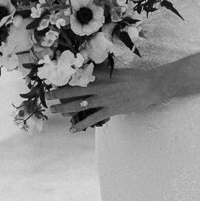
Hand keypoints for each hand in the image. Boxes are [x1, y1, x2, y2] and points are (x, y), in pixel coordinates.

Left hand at [47, 65, 172, 129]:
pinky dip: (82, 124)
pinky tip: (72, 129)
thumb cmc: (136, 77)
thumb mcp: (117, 71)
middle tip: (47, 97)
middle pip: (74, 91)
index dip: (64, 81)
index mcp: (101, 75)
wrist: (153, 85)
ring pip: (80, 104)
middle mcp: (100, 86)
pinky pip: (93, 119)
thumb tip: (91, 71)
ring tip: (54, 111)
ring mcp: (105, 99)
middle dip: (59, 94)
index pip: (78, 78)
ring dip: (65, 108)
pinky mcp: (112, 110)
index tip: (53, 82)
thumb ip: (103, 72)